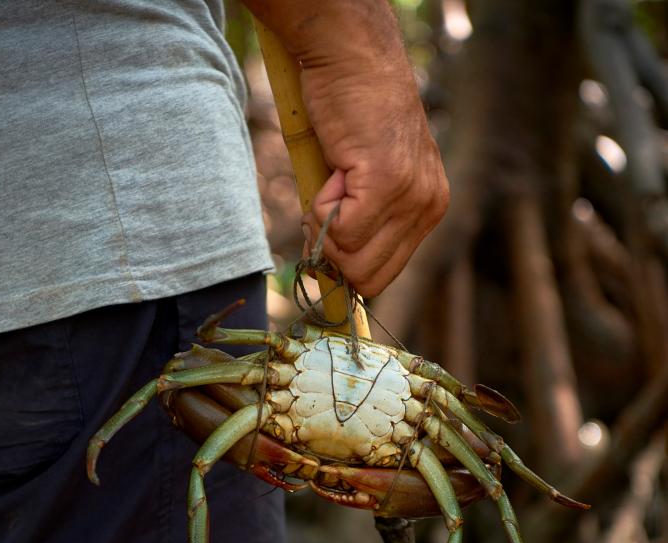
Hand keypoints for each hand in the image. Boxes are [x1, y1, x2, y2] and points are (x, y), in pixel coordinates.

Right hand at [245, 1, 448, 297]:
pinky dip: (321, 204)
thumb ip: (363, 225)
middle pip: (367, 279)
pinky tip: (335, 166)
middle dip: (333, 252)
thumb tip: (325, 275)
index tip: (329, 230)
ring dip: (324, 224)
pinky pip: (339, 229)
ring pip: (350, 258)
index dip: (345, 264)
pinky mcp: (387, 182)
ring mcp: (411, 196)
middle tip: (326, 201)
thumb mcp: (368, 180)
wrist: (353, 56)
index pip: (383, 277)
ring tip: (334, 178)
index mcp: (428, 211)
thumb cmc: (352, 114)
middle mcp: (428, 208)